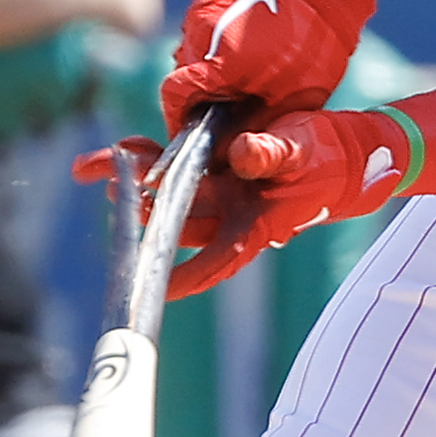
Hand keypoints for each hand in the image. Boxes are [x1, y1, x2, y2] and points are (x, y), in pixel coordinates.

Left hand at [73, 108, 403, 299]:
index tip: (155, 289)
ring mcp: (219, 194)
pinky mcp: (214, 170)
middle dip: (140, 208)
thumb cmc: (327, 161)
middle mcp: (230, 216)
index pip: (217, 260)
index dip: (186, 277)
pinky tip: (123, 147)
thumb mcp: (305, 153)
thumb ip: (273, 154)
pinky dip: (149, 157)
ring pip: (167, 193)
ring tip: (97, 164)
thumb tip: (243, 153)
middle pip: (177, 222)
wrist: (339, 149)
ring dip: (134, 178)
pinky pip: (174, 167)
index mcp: (254, 226)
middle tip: (109, 188)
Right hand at [157, 0, 375, 133]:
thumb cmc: (314, 48)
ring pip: (190, 57)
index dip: (179, 122)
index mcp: (221, 58)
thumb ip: (252, 127)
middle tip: (223, 115)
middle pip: (182, 77)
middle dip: (198, 101)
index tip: (193, 139)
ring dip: (206, 75)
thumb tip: (224, 156)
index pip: (174, 96)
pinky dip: (214, 52)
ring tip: (238, 84)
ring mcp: (203, 11)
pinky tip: (242, 58)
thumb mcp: (291, 100)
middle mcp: (203, 31)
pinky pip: (201, 36)